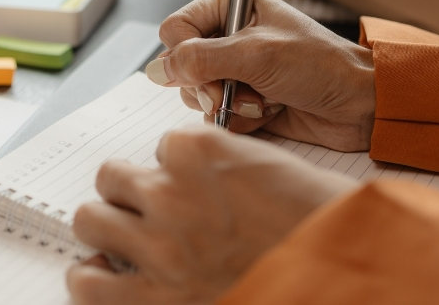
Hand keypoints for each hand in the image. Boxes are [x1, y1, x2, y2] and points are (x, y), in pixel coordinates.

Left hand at [67, 127, 354, 304]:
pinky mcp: (152, 295)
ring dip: (106, 228)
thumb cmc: (325, 227)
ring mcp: (157, 242)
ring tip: (124, 243)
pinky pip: (87, 280)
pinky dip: (91, 278)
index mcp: (202, 150)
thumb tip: (196, 181)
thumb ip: (223, 168)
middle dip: (129, 194)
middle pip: (111, 176)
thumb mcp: (274, 172)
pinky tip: (108, 278)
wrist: (351, 278)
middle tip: (150, 214)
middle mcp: (171, 189)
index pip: (160, 147)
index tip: (188, 189)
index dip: (174, 170)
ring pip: (89, 217)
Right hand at [147, 0, 374, 152]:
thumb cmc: (321, 65)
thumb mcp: (256, 54)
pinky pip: (217, 114)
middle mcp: (229, 34)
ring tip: (261, 100)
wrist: (361, 104)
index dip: (184, 53)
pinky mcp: (244, 98)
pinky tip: (269, 111)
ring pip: (196, 92)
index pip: (175, 28)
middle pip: (181, 64)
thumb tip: (159, 69)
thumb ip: (201, 58)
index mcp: (230, 4)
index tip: (209, 70)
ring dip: (226, 102)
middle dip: (207, 84)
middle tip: (232, 91)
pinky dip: (239, 118)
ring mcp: (236, 68)